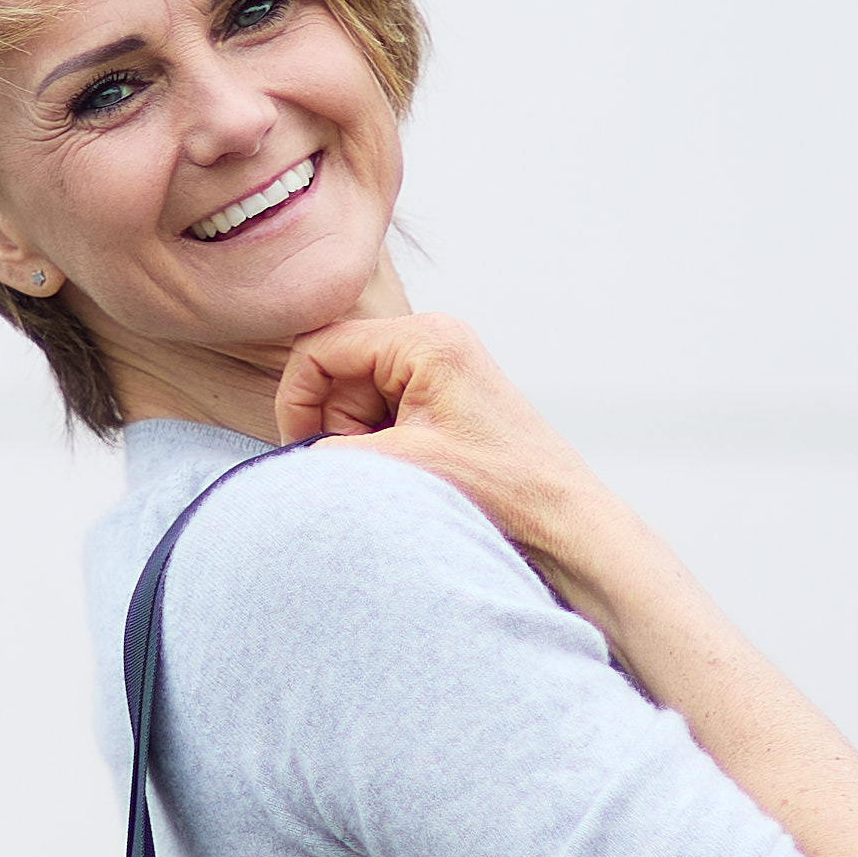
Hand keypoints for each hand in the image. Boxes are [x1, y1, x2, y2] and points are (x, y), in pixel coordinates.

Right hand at [271, 314, 628, 608]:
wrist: (562, 517)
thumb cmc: (502, 487)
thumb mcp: (402, 465)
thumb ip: (335, 450)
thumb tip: (295, 455)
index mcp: (425, 339)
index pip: (322, 350)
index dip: (297, 399)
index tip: (303, 449)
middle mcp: (434, 339)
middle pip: (339, 372)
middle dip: (337, 423)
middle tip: (367, 467)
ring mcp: (442, 366)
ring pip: (359, 396)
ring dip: (361, 439)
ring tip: (401, 473)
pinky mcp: (447, 395)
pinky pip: (386, 412)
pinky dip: (382, 444)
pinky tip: (412, 473)